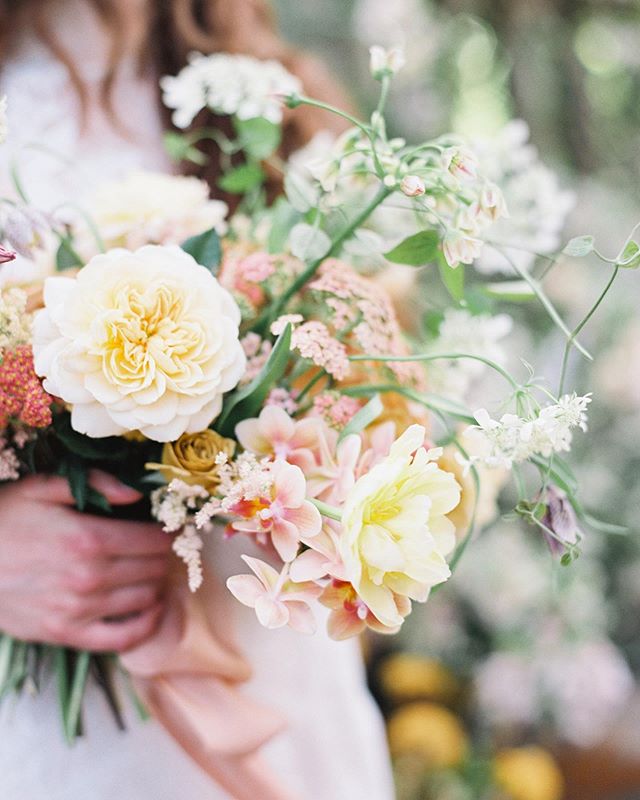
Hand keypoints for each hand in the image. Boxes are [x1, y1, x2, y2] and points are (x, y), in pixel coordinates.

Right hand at [0, 471, 171, 651]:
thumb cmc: (2, 520)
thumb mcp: (41, 487)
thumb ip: (94, 484)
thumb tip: (136, 492)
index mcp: (87, 538)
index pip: (153, 540)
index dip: (168, 534)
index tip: (168, 529)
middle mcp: (88, 577)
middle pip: (153, 569)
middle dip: (164, 557)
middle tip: (161, 550)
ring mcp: (77, 610)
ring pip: (144, 600)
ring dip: (157, 585)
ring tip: (153, 573)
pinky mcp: (65, 634)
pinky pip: (121, 638)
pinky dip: (145, 626)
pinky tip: (150, 610)